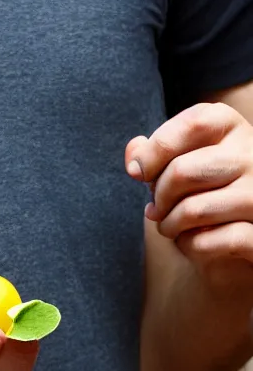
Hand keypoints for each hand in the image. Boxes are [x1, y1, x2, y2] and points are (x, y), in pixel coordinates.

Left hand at [125, 102, 252, 287]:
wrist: (236, 236)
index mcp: (232, 127)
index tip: (137, 172)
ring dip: (168, 225)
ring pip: (193, 210)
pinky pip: (207, 241)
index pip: (192, 124)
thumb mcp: (176, 161)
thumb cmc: (201, 189)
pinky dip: (187, 246)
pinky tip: (191, 241)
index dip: (153, 151)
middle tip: (156, 208)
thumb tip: (134, 154)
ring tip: (169, 226)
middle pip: (183, 171)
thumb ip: (151, 152)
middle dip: (158, 195)